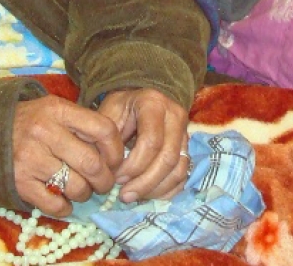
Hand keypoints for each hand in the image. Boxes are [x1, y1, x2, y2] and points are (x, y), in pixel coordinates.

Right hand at [11, 95, 122, 215]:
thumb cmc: (29, 122)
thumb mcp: (54, 111)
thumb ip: (81, 124)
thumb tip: (115, 152)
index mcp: (58, 110)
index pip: (103, 129)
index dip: (116, 150)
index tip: (115, 161)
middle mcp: (45, 132)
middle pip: (92, 163)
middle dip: (105, 180)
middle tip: (103, 184)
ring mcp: (30, 159)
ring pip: (76, 186)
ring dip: (85, 194)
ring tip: (81, 190)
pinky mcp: (19, 182)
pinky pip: (54, 204)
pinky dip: (65, 208)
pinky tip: (64, 202)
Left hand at [97, 88, 190, 203]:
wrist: (142, 96)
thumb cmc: (122, 106)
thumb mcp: (109, 112)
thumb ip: (107, 139)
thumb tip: (105, 171)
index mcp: (154, 104)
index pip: (151, 141)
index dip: (134, 165)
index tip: (116, 178)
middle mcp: (175, 117)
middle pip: (168, 158)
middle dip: (145, 182)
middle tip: (125, 195)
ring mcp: (184, 133)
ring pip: (179, 169)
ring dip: (156, 189)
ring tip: (134, 196)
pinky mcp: (187, 148)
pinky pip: (183, 175)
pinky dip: (168, 191)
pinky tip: (149, 196)